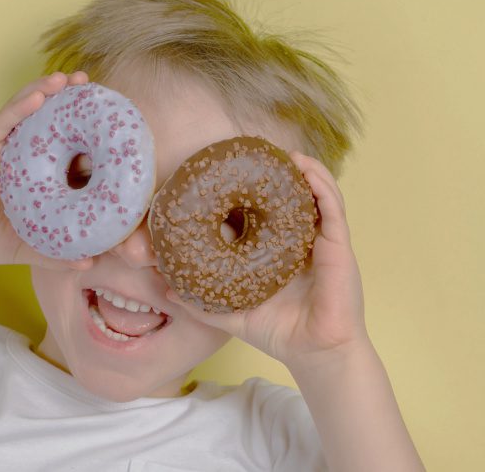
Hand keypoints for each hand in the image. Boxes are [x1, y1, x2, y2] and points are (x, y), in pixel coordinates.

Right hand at [0, 72, 93, 272]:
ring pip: (26, 109)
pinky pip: (4, 121)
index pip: (65, 141)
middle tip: (90, 83)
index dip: (84, 125)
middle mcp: (21, 149)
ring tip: (68, 79)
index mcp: (36, 169)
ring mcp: (2, 143)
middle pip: (47, 116)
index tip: (109, 113)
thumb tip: (91, 263)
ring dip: (47, 90)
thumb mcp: (33, 245)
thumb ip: (59, 253)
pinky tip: (39, 95)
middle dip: (69, 97)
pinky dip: (22, 106)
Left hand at [163, 152, 370, 368]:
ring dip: (304, 170)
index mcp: (278, 251)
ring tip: (286, 153)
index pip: (264, 213)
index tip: (232, 169)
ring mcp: (322, 242)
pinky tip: (307, 170)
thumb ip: (201, 301)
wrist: (315, 355)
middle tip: (258, 151)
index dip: (251, 191)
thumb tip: (167, 287)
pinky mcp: (339, 248)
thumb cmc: (278, 333)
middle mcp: (301, 242)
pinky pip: (333, 209)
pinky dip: (322, 186)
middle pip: (292, 197)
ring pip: (317, 195)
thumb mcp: (232, 312)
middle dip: (279, 173)